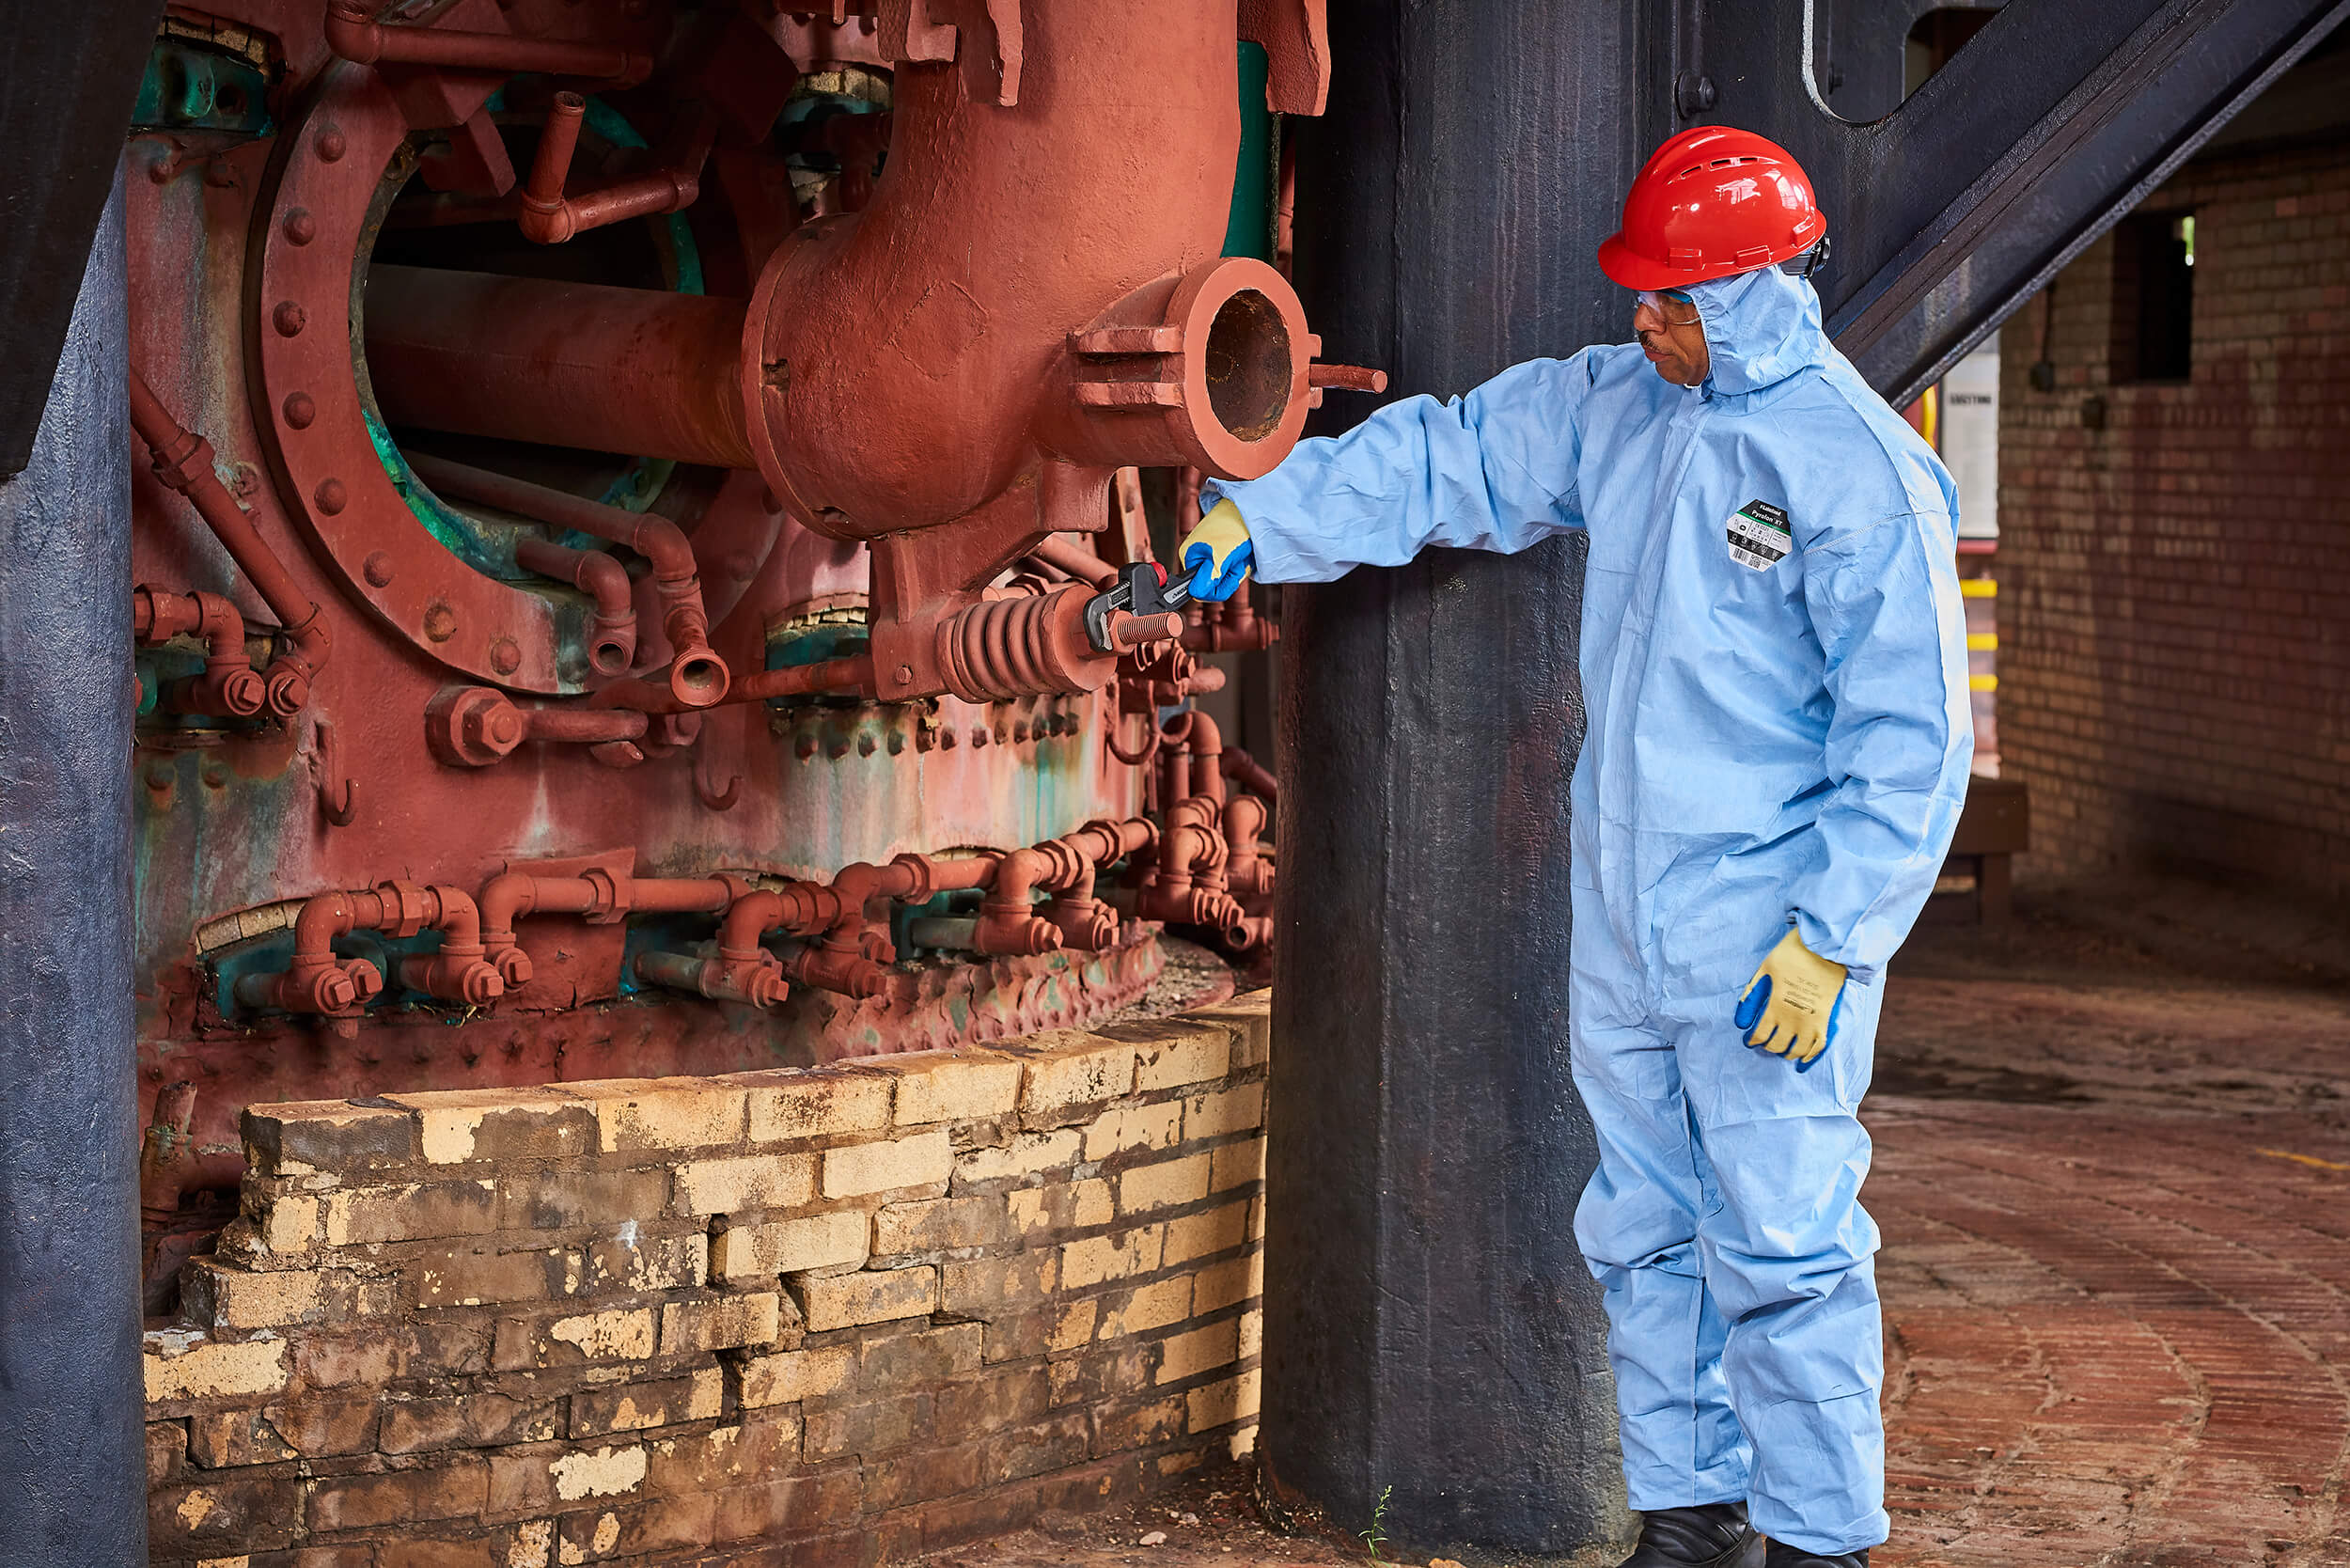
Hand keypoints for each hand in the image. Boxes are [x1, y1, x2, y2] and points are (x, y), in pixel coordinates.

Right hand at [1179, 499, 1253, 600]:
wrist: (1249, 509)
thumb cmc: (1233, 525)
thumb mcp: (1220, 556)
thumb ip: (1209, 578)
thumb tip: (1196, 593)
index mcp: (1189, 557)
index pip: (1199, 591)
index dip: (1217, 588)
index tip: (1229, 576)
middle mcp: (1197, 557)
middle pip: (1214, 585)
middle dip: (1229, 577)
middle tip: (1236, 560)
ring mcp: (1211, 555)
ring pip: (1224, 578)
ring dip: (1237, 569)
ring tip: (1239, 553)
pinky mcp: (1223, 553)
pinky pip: (1232, 569)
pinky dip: (1240, 564)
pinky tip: (1242, 553)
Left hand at [1735, 927, 1846, 1070]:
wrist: (1825, 948)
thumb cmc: (1791, 955)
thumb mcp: (1764, 970)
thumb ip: (1752, 996)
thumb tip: (1740, 1021)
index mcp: (1775, 1007)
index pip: (1760, 1035)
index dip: (1752, 1040)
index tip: (1749, 1041)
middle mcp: (1793, 1019)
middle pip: (1776, 1045)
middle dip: (1768, 1046)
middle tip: (1765, 1043)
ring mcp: (1811, 1021)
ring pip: (1797, 1050)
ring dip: (1786, 1052)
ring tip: (1781, 1050)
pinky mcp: (1825, 1019)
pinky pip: (1819, 1046)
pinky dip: (1810, 1057)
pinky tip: (1802, 1063)